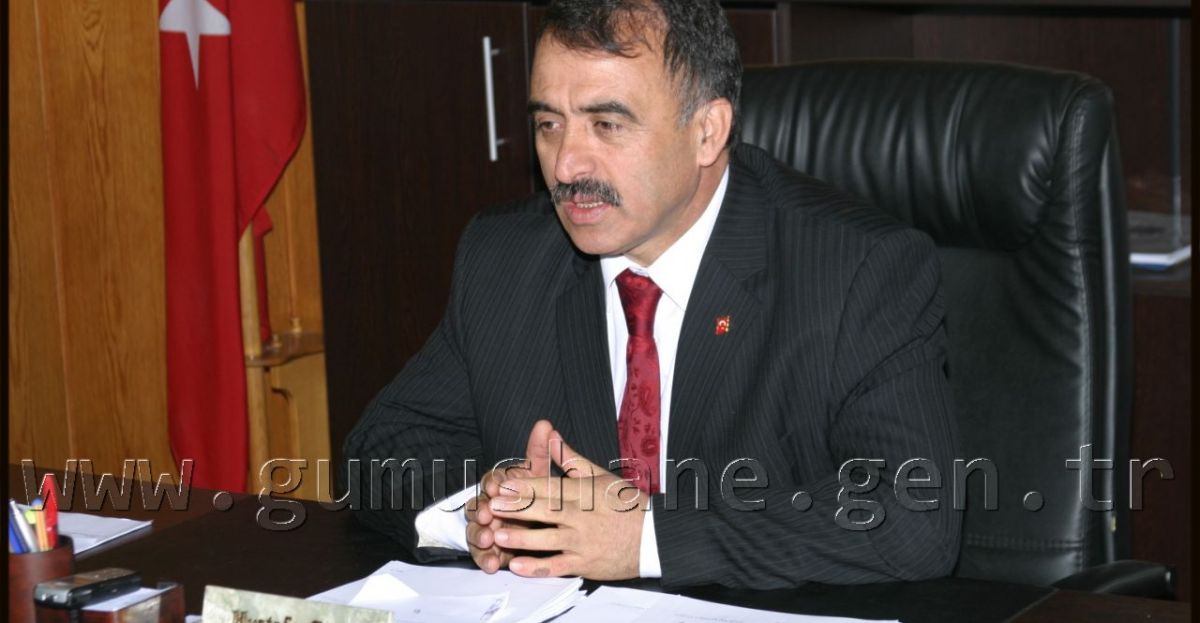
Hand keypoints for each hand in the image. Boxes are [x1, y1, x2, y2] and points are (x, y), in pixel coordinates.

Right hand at [465, 420, 555, 572]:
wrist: (544, 524)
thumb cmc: (538, 494)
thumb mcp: (541, 474)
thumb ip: (540, 451)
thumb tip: (545, 424)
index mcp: (500, 486)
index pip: (490, 481)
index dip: (491, 483)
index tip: (495, 487)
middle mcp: (489, 506)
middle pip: (476, 506)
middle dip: (480, 511)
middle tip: (486, 516)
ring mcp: (487, 529)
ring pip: (475, 531)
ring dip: (479, 535)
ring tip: (488, 540)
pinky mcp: (490, 550)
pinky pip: (483, 555)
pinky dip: (486, 559)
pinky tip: (492, 564)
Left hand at [489, 427, 646, 580]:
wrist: (653, 537)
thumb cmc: (626, 504)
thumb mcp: (601, 475)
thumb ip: (571, 458)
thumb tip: (550, 435)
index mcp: (584, 493)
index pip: (550, 488)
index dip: (525, 487)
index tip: (504, 485)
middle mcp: (582, 516)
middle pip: (546, 511)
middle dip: (518, 509)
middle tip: (492, 507)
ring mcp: (583, 542)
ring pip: (548, 539)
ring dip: (522, 538)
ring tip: (498, 535)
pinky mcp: (585, 564)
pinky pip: (558, 566)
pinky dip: (537, 567)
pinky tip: (517, 565)